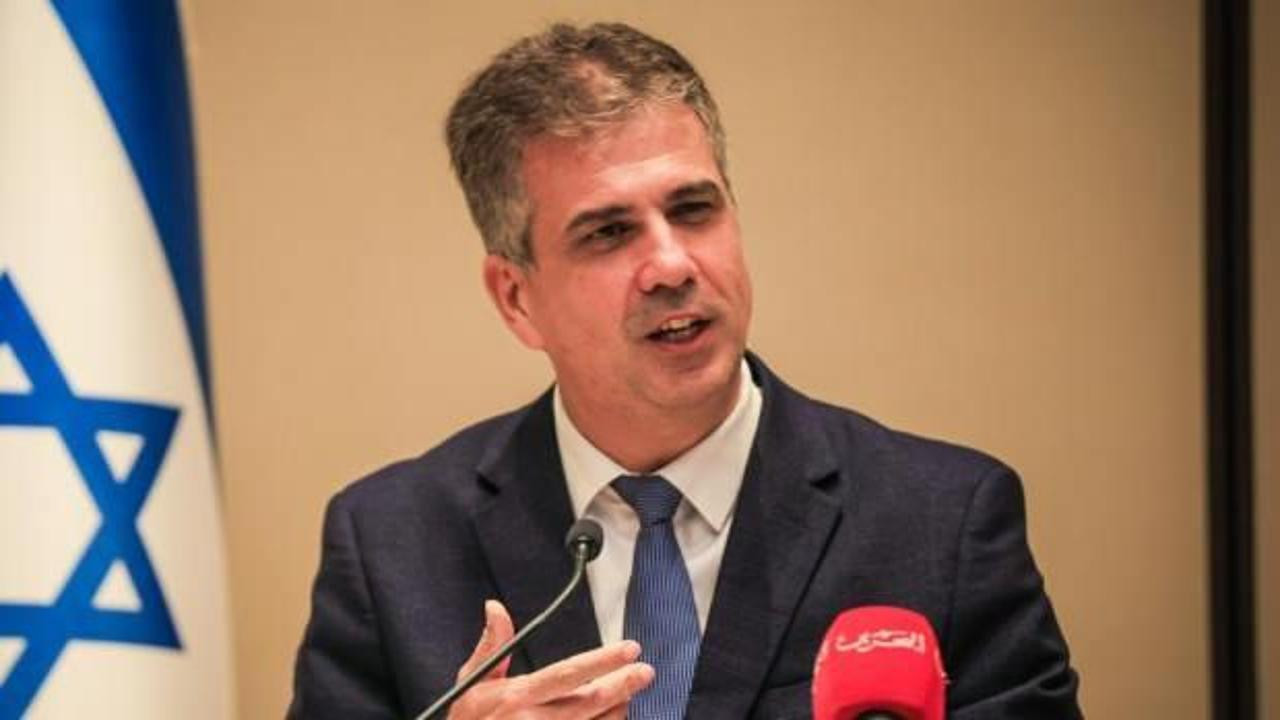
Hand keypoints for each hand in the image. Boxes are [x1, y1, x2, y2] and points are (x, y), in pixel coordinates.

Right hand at [446, 600, 653, 718]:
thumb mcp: (472, 682)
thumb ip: (492, 645)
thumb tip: (495, 607)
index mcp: (517, 697)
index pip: (569, 674)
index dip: (603, 661)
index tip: (629, 649)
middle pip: (590, 702)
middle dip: (623, 685)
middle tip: (645, 672)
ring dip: (617, 710)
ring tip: (628, 695)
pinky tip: (613, 718)